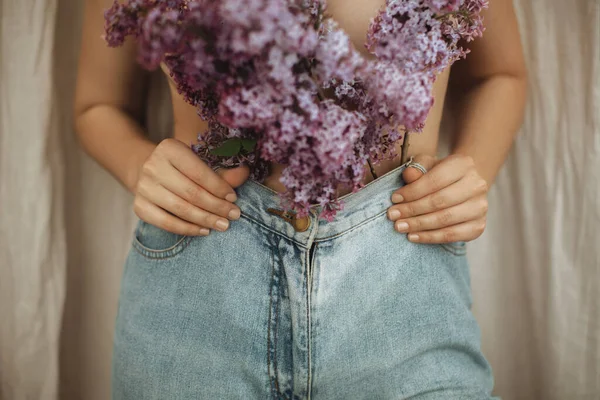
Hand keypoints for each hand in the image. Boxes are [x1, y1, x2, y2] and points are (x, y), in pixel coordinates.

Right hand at [134, 138, 249, 235]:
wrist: (148, 170)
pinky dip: (187, 229)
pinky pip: (166, 223)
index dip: (219, 187)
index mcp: (169, 148)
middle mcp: (153, 166)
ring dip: (205, 219)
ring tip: (223, 225)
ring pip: (180, 209)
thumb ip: (222, 171)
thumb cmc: (182, 167)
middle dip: (216, 206)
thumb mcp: (200, 162)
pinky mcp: (139, 207)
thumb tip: (245, 173)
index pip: (199, 172)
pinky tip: (203, 230)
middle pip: (191, 192)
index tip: (234, 198)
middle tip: (234, 215)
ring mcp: (143, 187)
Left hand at [387, 154, 488, 243]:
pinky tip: (413, 236)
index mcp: (464, 164)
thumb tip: (409, 175)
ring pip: (445, 219)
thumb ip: (417, 168)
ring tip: (400, 226)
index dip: (412, 191)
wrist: (462, 186)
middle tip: (393, 215)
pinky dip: (430, 237)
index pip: (435, 180)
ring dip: (419, 225)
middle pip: (440, 201)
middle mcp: (477, 185)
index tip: (394, 198)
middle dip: (412, 210)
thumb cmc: (438, 174)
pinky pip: (452, 235)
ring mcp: (480, 207)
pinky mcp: (479, 226)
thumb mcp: (426, 165)